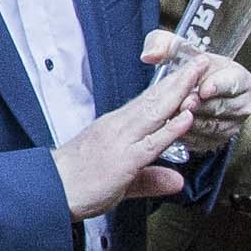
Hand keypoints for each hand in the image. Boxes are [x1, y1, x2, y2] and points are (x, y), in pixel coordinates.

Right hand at [56, 63, 211, 215]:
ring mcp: (122, 141)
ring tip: (198, 74)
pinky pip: (153, 141)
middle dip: (179, 79)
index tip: (186, 73)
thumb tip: (175, 180)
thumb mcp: (120, 181)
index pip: (147, 101)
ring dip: (180, 92)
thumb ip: (150, 179)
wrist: (49, 190)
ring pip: (155, 111)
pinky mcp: (124, 160)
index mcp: (115, 127)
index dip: (169, 86)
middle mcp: (118, 127)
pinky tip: (186, 116)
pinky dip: (172, 128)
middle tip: (200, 60)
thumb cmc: (75, 182)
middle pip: (154, 98)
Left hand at [144, 28, 250, 145]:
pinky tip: (175, 130)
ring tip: (176, 115)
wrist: (189, 90)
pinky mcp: (219, 140)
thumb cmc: (189, 66)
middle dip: (202, 106)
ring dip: (194, 123)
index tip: (203, 88)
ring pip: (214, 127)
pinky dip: (191, 136)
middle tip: (184, 103)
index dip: (218, 86)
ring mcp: (232, 124)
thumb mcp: (177, 49)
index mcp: (240, 78)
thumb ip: (163, 44)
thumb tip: (150, 55)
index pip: (234, 83)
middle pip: (223, 108)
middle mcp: (242, 103)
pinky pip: (206, 141)